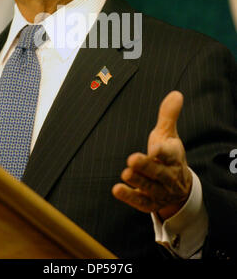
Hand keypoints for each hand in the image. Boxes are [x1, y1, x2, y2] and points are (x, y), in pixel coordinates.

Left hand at [112, 91, 191, 220]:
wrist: (179, 189)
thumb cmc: (168, 155)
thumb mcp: (168, 135)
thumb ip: (168, 115)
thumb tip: (176, 93)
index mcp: (173, 157)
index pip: (170, 155)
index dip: (163, 152)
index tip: (155, 147)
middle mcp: (168, 176)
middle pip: (159, 173)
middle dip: (146, 166)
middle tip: (132, 159)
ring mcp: (160, 191)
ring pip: (150, 188)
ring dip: (138, 181)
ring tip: (125, 173)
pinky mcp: (150, 203)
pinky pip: (141, 202)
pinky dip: (129, 197)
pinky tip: (117, 189)